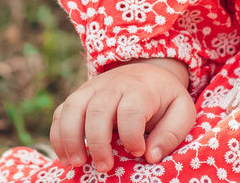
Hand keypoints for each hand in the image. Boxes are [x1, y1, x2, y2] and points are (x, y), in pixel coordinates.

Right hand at [50, 58, 194, 171]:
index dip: (132, 135)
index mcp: (141, 88)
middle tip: (104, 167)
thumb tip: (151, 157)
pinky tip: (65, 157)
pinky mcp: (79, 96)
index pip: (131, 110)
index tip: (138, 151)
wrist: (148, 72)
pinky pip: (60, 113)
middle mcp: (114, 85)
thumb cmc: (164, 99)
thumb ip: (171, 133)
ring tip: (77, 163)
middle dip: (98, 143)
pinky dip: (58, 135)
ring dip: (70, 138)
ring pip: (72, 108)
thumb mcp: (181, 112)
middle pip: (98, 110)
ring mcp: (92, 89)